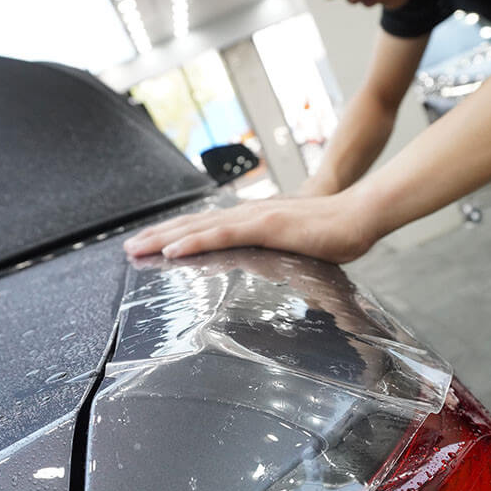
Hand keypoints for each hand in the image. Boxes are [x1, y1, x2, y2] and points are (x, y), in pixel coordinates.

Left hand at [123, 191, 378, 263]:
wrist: (361, 216)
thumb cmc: (337, 233)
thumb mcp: (300, 251)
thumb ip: (281, 260)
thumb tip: (275, 276)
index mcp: (255, 220)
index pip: (207, 228)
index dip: (177, 235)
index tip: (152, 247)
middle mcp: (248, 214)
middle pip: (193, 225)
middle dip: (158, 236)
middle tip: (128, 248)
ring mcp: (255, 218)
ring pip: (199, 228)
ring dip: (164, 238)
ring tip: (136, 249)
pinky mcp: (266, 226)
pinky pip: (222, 236)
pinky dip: (194, 242)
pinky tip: (171, 251)